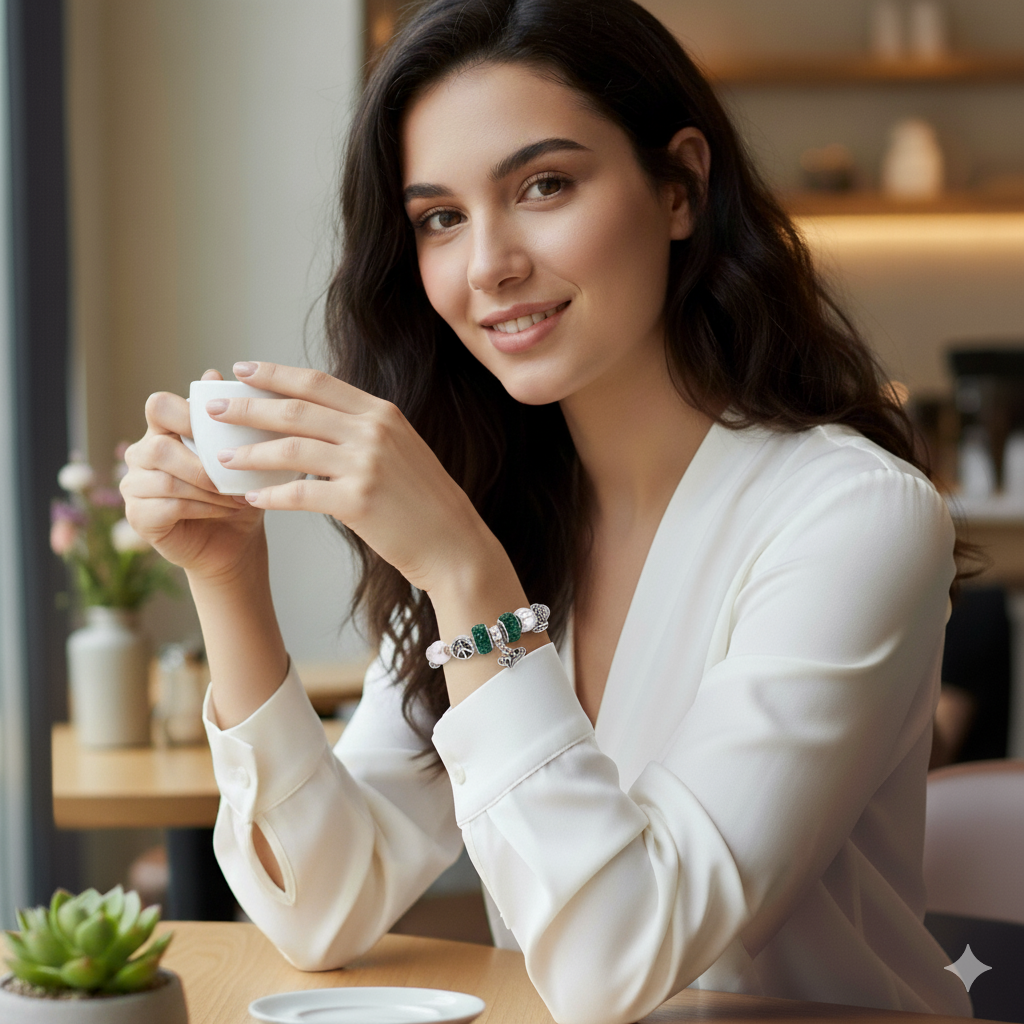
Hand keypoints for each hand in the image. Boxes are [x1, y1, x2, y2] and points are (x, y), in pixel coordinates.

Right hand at [119, 369, 265, 582]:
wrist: (235, 539)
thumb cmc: (237, 491)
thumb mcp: (241, 452)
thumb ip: (227, 418)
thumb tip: (213, 372)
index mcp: (164, 431)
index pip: (158, 406)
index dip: (185, 413)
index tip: (220, 425)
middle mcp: (142, 455)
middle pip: (158, 447)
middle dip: (203, 463)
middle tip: (236, 474)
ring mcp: (135, 486)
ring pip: (167, 480)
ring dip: (210, 489)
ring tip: (238, 496)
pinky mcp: (138, 517)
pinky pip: (169, 506)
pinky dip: (204, 507)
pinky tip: (226, 509)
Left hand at [206, 361, 495, 591]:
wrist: (455, 545)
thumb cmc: (424, 503)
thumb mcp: (400, 452)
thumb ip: (362, 432)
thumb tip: (312, 425)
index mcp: (383, 413)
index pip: (318, 383)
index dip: (276, 374)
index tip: (242, 370)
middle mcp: (374, 431)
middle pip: (296, 409)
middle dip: (248, 407)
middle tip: (213, 409)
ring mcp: (367, 464)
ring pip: (291, 448)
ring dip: (250, 452)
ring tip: (221, 458)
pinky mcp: (359, 501)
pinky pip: (300, 493)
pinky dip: (272, 495)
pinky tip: (253, 497)